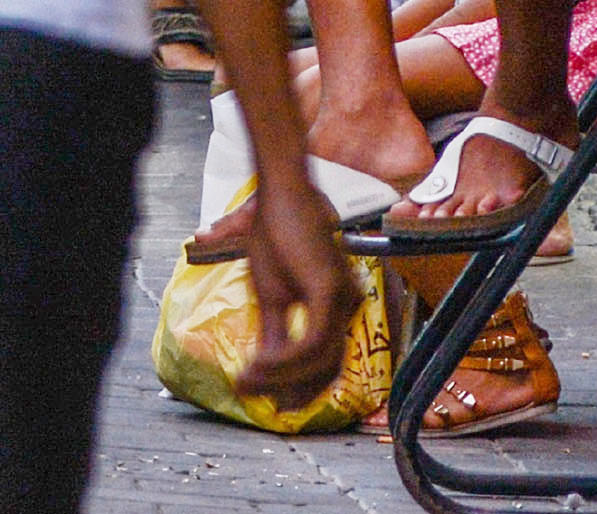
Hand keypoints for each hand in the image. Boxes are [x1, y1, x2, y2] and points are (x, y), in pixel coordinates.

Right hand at [230, 168, 359, 404]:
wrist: (280, 194)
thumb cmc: (276, 234)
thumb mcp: (270, 292)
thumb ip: (273, 331)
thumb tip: (264, 367)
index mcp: (337, 307)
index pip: (326, 361)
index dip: (301, 386)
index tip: (274, 403)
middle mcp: (348, 306)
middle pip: (326, 367)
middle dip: (292, 390)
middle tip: (260, 401)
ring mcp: (343, 299)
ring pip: (320, 359)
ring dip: (283, 377)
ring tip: (248, 380)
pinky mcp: (330, 291)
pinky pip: (312, 341)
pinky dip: (286, 359)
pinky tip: (260, 363)